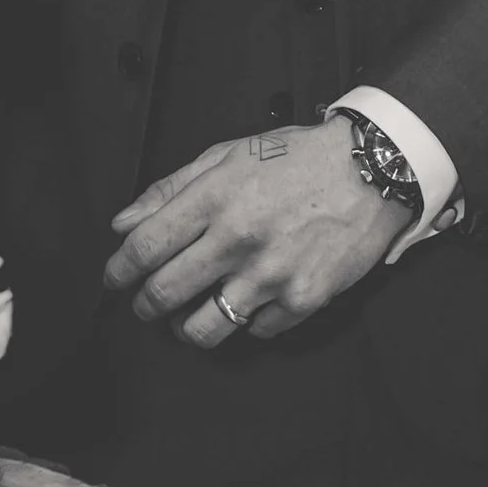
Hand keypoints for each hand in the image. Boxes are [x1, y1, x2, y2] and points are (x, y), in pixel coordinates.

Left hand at [105, 122, 410, 345]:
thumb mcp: (229, 155)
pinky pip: (256, 330)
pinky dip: (247, 321)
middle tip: (146, 305)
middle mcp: (237, 239)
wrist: (373, 170)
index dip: (118, 271)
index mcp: (214, 199)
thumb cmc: (299, 159)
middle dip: (145, 306)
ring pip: (203, 328)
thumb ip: (171, 188)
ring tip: (189, 318)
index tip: (114, 280)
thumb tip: (123, 223)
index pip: (144, 247)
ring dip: (187, 328)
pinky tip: (250, 303)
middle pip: (164, 294)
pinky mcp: (303, 298)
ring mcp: (270, 274)